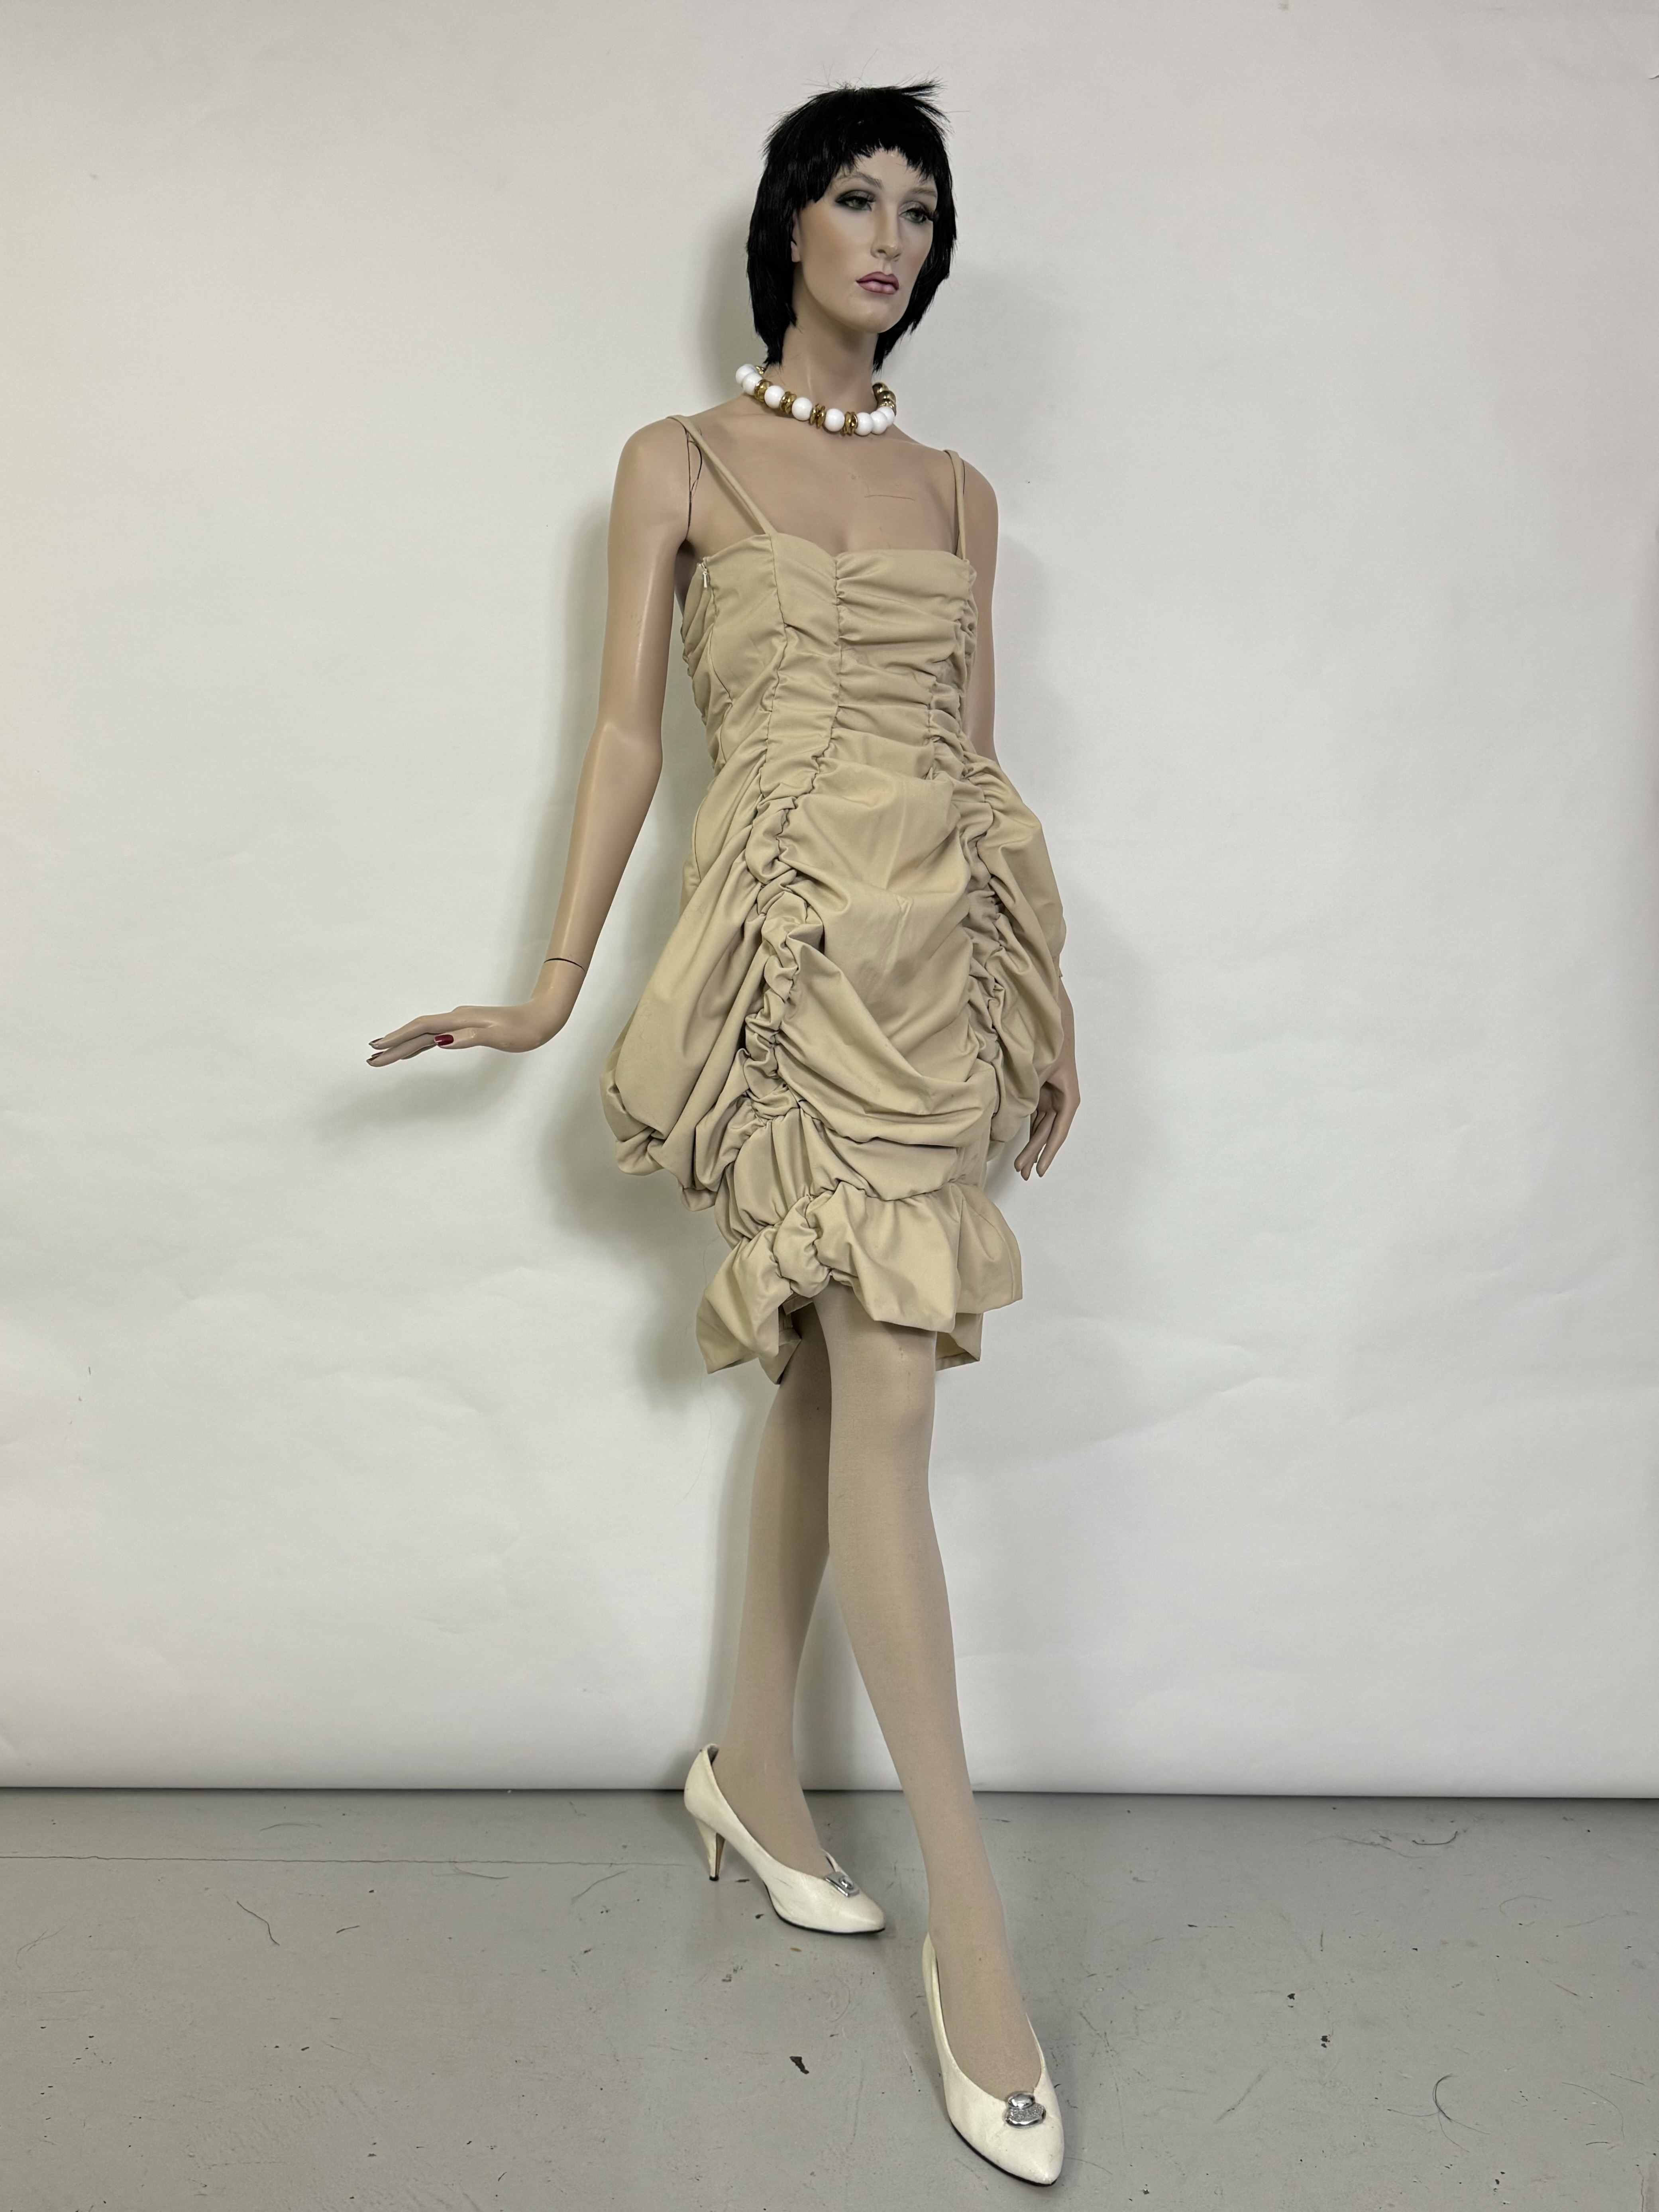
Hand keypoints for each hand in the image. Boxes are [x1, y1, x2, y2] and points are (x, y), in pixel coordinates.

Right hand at [367, 998, 566, 1065]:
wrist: (543, 1017)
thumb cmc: (524, 1029)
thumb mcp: (498, 1036)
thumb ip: (468, 1038)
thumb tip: (440, 1042)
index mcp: (459, 1020)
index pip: (422, 1029)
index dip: (398, 1038)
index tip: (378, 1048)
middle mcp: (456, 1019)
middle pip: (418, 1032)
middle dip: (394, 1045)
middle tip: (371, 1059)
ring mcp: (459, 1023)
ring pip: (424, 1034)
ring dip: (403, 1045)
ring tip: (383, 1056)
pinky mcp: (465, 1028)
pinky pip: (435, 1036)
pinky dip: (420, 1044)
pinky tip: (412, 1051)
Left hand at [1015, 980, 1078, 1178]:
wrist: (1049, 1017)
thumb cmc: (1048, 1040)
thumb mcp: (1037, 1068)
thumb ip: (1025, 1091)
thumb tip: (1007, 1118)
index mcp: (1067, 1095)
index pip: (1058, 1129)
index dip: (1048, 1150)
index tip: (1040, 1169)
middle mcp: (1060, 1098)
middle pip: (1048, 1132)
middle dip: (1036, 1153)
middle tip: (1025, 1173)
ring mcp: (1049, 1095)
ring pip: (1040, 1126)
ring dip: (1031, 1144)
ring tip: (1021, 1167)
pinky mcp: (1038, 1090)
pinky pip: (1033, 1115)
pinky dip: (1026, 1128)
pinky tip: (1018, 1145)